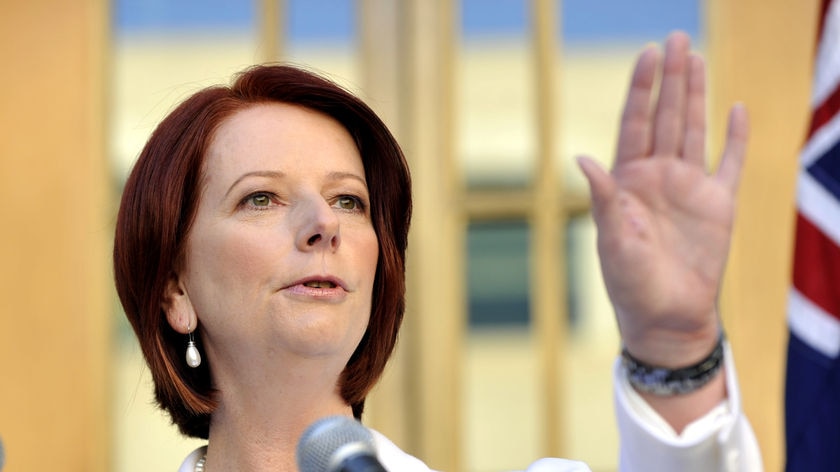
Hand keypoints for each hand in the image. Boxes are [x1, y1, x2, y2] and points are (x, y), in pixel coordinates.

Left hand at [577, 32, 748, 367]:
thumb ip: (603, 199)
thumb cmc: (631, 284)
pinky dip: (735, 137)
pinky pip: (728, 162)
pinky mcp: (718, 204)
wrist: (667, 318)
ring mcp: (688, 187)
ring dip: (696, 94)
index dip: (641, 89)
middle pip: (665, 116)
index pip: (634, 123)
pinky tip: (735, 108)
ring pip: (693, 129)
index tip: (648, 54)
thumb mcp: (613, 241)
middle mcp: (657, 176)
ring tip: (696, 57)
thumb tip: (580, 158)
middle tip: (675, 38)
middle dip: (670, 78)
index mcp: (627, 180)